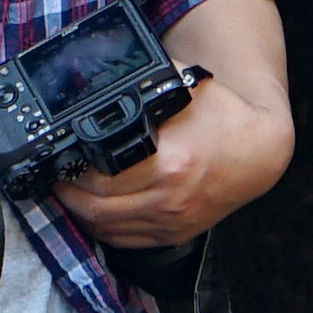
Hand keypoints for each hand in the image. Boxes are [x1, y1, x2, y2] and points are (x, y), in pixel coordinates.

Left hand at [53, 0, 293, 254]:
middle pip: (95, 207)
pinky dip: (102, 228)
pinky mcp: (174, 234)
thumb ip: (144, 80)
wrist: (258, 152)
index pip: (99, 177)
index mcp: (169, 163)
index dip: (70, 170)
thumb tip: (98, 71)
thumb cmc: (221, 115)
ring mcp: (171, 221)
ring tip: (66, 191)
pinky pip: (125, 241)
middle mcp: (169, 198)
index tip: (58, 159)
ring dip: (79, 212)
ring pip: (106, 228)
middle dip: (66, 193)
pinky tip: (92, 210)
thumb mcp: (184, 86)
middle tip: (54, 176)